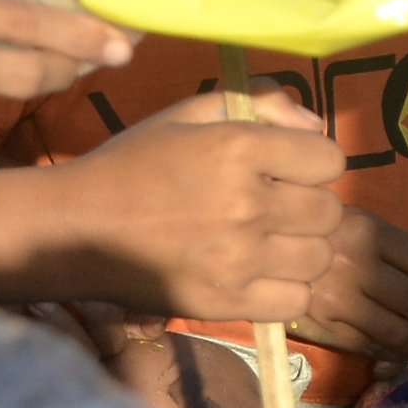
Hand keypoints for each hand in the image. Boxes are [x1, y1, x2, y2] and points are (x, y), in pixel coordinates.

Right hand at [30, 91, 349, 316]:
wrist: (76, 229)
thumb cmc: (133, 164)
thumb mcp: (189, 114)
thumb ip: (259, 105)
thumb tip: (315, 127)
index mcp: (237, 147)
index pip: (330, 159)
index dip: (312, 161)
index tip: (287, 168)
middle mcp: (246, 203)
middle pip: (330, 211)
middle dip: (309, 205)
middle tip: (275, 206)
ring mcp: (239, 259)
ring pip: (320, 257)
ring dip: (302, 248)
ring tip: (268, 242)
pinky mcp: (226, 303)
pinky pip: (297, 301)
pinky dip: (285, 289)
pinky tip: (258, 274)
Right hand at [282, 205, 407, 364]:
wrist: (260, 247)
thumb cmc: (319, 232)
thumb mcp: (356, 220)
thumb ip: (393, 247)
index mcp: (369, 231)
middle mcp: (356, 265)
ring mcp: (339, 300)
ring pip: (399, 331)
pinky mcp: (324, 326)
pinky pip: (370, 345)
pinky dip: (394, 352)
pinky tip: (405, 352)